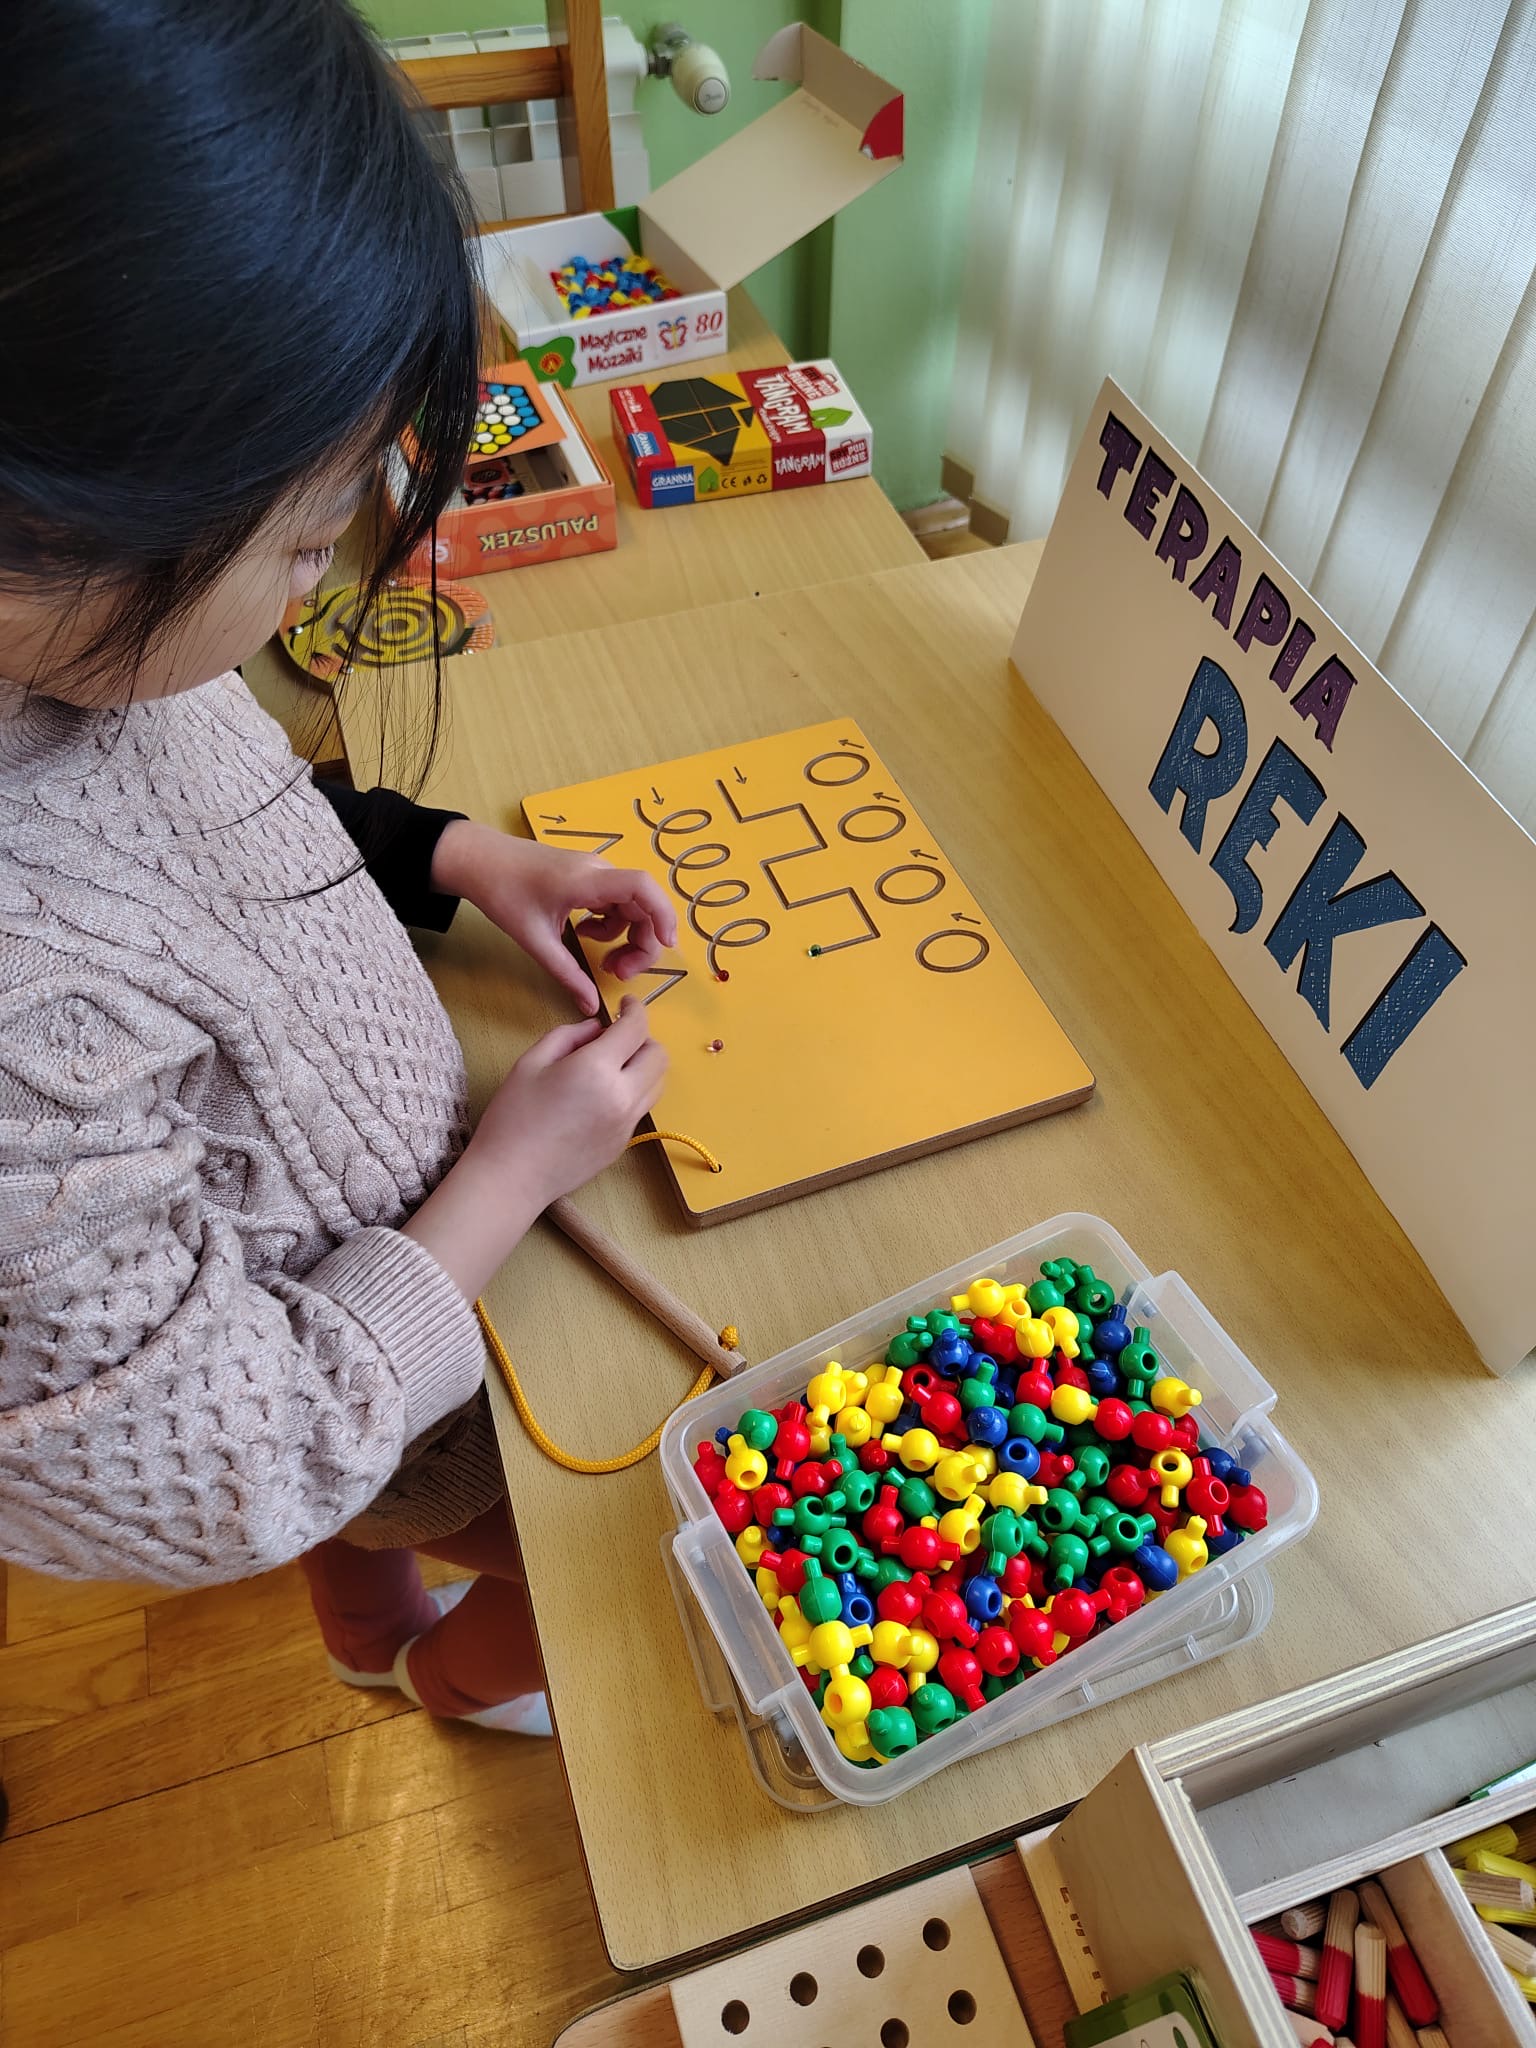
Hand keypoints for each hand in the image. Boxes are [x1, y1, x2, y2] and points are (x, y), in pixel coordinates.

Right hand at [402, 999, 666, 1298]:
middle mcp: (623, 1096)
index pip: (636, 1028)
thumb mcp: (531, 1062)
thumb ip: (569, 1035)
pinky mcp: (624, 1144)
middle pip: (658, 1056)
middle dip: (643, 1038)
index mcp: (598, 1069)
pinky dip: (634, 1091)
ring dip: (644, 1066)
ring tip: (614, 1065)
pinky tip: (603, 1095)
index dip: (635, 1009)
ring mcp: (627, 1124)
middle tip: (617, 1036)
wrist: (512, 1177)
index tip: (625, 1004)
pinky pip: (641, 1107)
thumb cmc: (513, 1116)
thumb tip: (596, 1029)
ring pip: (657, 1083)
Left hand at [432, 821, 677, 1013]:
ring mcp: (595, 871)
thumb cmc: (503, 893)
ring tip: (602, 960)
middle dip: (642, 942)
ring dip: (626, 937)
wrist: (479, 860)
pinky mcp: (588, 877)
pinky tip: (584, 935)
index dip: (663, 915)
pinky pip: (616, 902)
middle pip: (643, 904)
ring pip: (632, 906)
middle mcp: (598, 870)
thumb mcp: (535, 941)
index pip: (642, 887)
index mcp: (587, 880)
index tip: (667, 946)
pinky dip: (610, 925)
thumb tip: (591, 1006)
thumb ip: (567, 975)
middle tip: (620, 974)